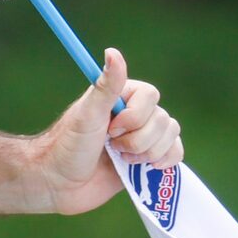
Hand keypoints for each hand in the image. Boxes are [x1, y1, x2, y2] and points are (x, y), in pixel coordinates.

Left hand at [33, 47, 180, 213]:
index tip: (111, 130)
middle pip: (164, 120)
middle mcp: (135, 115)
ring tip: (122, 160)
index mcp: (122, 97)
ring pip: (171, 136)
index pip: (151, 96)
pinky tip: (143, 168)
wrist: (62, 186)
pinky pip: (175, 154)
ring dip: (148, 153)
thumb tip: (112, 51)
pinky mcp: (148, 160)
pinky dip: (165, 161)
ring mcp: (143, 138)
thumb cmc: (69, 147)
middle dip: (139, 141)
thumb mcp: (88, 114)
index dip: (135, 117)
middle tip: (112, 147)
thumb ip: (106, 85)